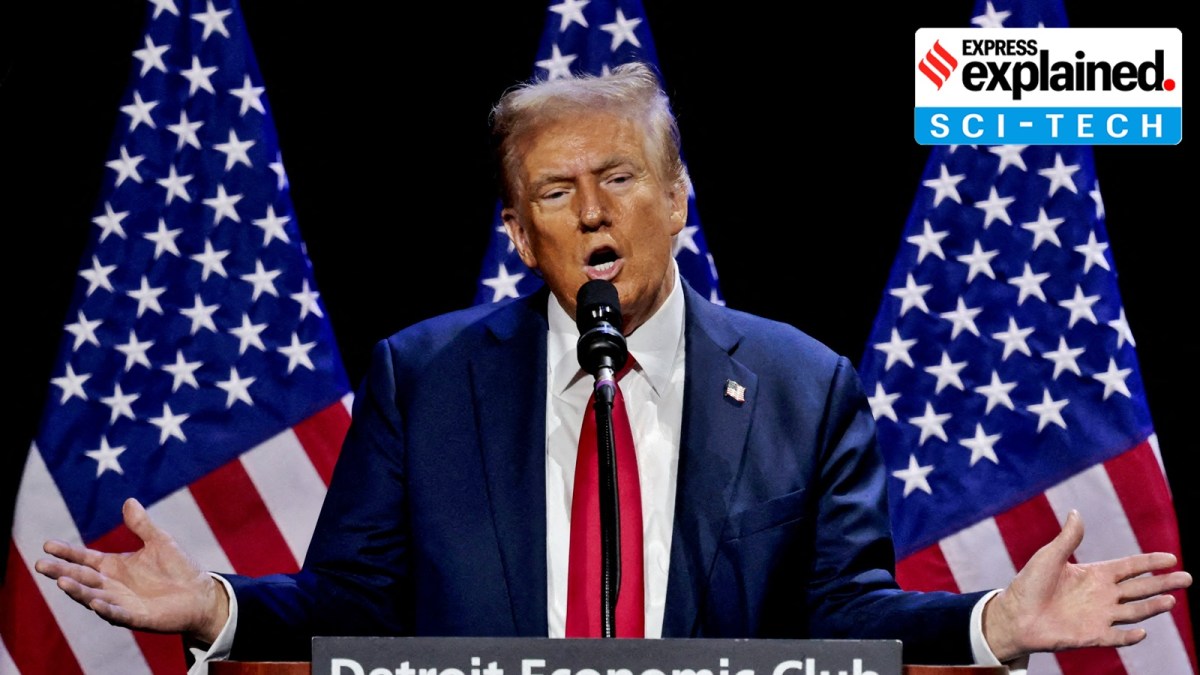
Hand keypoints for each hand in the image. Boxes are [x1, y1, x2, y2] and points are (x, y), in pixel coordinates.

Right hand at [34, 497, 229, 643]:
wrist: (200, 593)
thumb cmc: (178, 568)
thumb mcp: (159, 541)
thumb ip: (142, 525)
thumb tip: (129, 501)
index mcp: (114, 566)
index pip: (84, 558)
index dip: (67, 552)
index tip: (47, 545)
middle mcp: (112, 585)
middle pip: (82, 578)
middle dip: (61, 572)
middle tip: (41, 565)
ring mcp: (121, 602)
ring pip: (93, 596)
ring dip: (78, 591)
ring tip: (62, 582)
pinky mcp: (136, 617)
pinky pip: (117, 614)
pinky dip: (105, 609)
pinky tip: (95, 602)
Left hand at [982, 509, 1192, 661]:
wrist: (1014, 615)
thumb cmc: (1029, 584)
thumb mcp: (1049, 556)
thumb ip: (1067, 538)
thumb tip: (1076, 512)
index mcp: (1095, 575)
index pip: (1130, 567)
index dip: (1150, 562)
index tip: (1172, 558)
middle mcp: (1102, 596)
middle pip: (1140, 588)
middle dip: (1163, 583)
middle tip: (1187, 578)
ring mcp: (1099, 616)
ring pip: (1134, 612)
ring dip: (1152, 607)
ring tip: (1171, 600)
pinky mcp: (1091, 636)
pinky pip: (1116, 637)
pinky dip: (1129, 636)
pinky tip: (1142, 632)